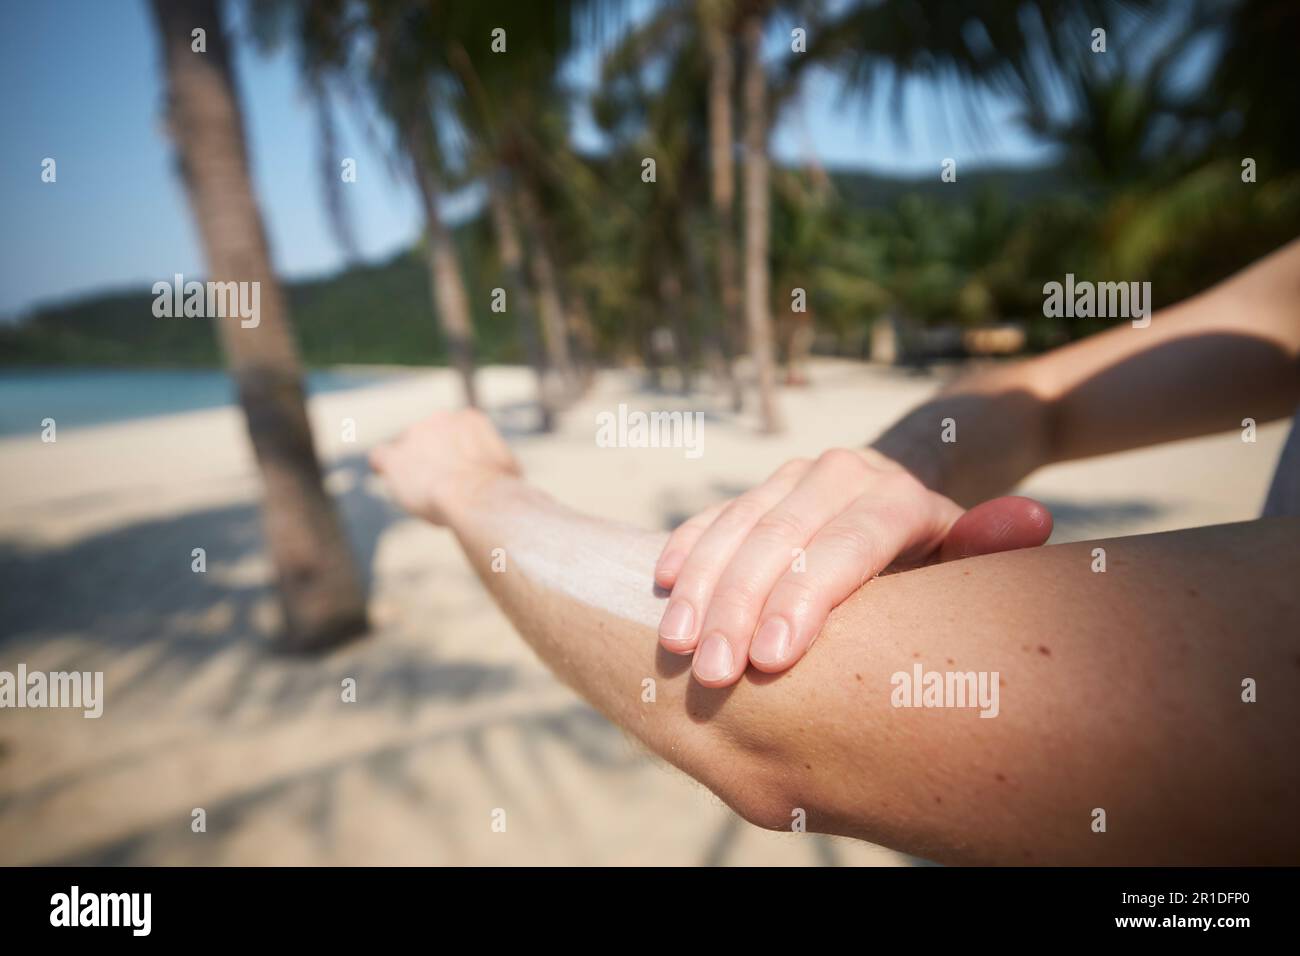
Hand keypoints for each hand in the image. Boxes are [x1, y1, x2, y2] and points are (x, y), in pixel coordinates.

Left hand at [369, 409, 520, 525]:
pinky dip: (385, 467)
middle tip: (446, 486)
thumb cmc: (496, 487)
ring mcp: (415, 436)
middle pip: (432, 437)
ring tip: (425, 493)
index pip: (457, 431)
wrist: (471, 494)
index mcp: (470, 419)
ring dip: (415, 467)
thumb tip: (507, 474)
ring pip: (409, 449)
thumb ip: (498, 465)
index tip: (463, 473)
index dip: (458, 453)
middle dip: (437, 458)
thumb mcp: (509, 470)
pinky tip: (389, 475)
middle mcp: (441, 419)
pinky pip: (382, 457)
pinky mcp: (395, 459)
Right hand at [654, 448, 1051, 685]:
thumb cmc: (939, 568)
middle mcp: (844, 473)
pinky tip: (662, 585)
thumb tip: (1033, 519)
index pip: (846, 543)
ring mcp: (794, 477)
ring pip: (738, 524)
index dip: (804, 600)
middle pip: (782, 536)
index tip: (769, 660)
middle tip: (713, 674)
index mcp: (899, 494)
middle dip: (739, 606)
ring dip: (701, 586)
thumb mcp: (966, 564)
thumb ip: (986, 548)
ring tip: (676, 647)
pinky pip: (712, 515)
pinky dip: (685, 549)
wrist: (905, 517)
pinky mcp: (758, 489)